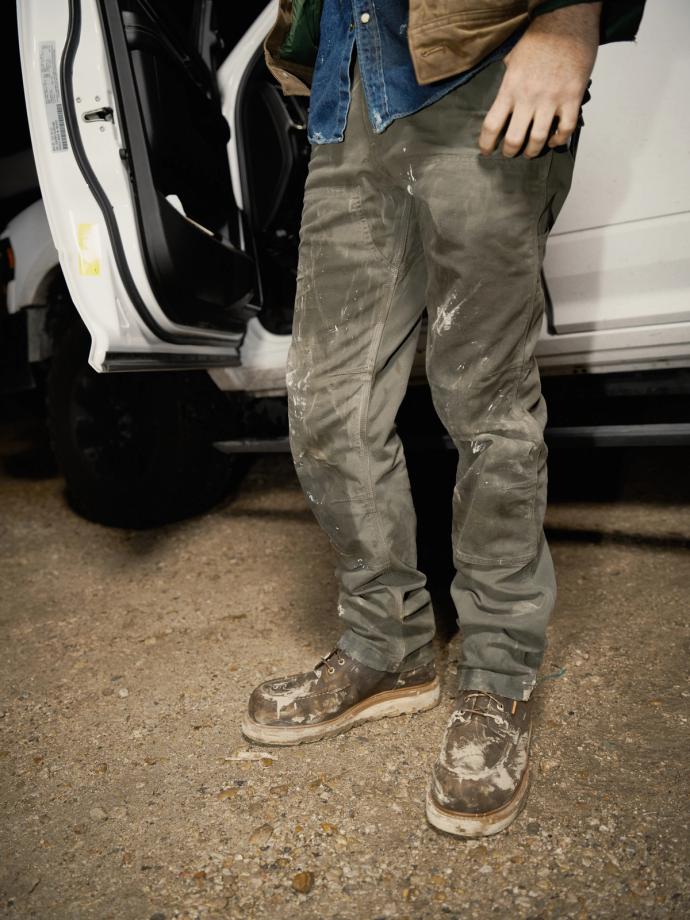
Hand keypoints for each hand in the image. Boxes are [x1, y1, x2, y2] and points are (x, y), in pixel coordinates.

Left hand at [479, 3, 600, 157]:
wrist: (568, 21)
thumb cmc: (540, 37)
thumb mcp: (513, 59)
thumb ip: (507, 81)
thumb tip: (502, 96)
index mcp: (510, 88)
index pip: (492, 125)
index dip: (487, 143)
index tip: (487, 150)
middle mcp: (529, 97)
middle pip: (514, 139)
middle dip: (510, 152)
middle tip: (510, 153)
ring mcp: (552, 99)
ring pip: (538, 139)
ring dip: (533, 151)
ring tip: (530, 152)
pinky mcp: (572, 97)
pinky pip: (566, 129)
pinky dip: (559, 139)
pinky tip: (554, 140)